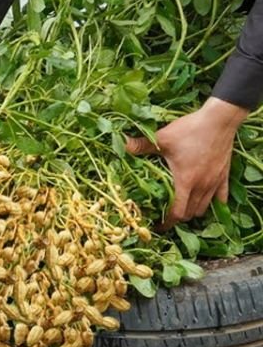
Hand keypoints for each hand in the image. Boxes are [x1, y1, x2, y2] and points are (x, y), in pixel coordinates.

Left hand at [125, 97, 247, 228]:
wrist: (219, 120)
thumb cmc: (190, 130)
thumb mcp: (162, 139)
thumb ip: (141, 145)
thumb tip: (121, 144)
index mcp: (185, 182)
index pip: (178, 213)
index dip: (167, 223)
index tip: (158, 226)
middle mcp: (202, 186)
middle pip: (191, 213)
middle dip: (178, 218)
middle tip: (166, 216)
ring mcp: (215, 181)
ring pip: (205, 207)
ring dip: (194, 211)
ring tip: (182, 209)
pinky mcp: (224, 174)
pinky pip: (222, 196)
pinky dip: (214, 202)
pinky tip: (207, 201)